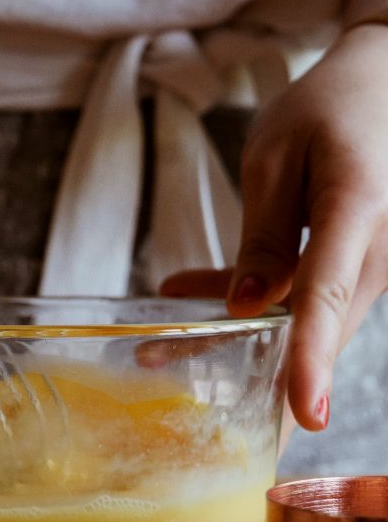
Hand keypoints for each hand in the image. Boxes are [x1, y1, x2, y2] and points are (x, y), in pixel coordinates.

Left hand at [162, 24, 387, 433]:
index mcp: (357, 206)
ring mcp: (372, 265)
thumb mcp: (278, 155)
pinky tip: (189, 292)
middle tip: (209, 434)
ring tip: (157, 358)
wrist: (383, 87)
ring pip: (306, 323)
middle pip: (317, 329)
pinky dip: (255, 308)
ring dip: (241, 343)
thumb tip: (246, 309)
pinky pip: (307, 301)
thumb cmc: (331, 107)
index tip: (303, 415)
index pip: (326, 294)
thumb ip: (265, 235)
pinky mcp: (356, 268)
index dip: (310, 357)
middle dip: (263, 384)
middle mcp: (377, 249)